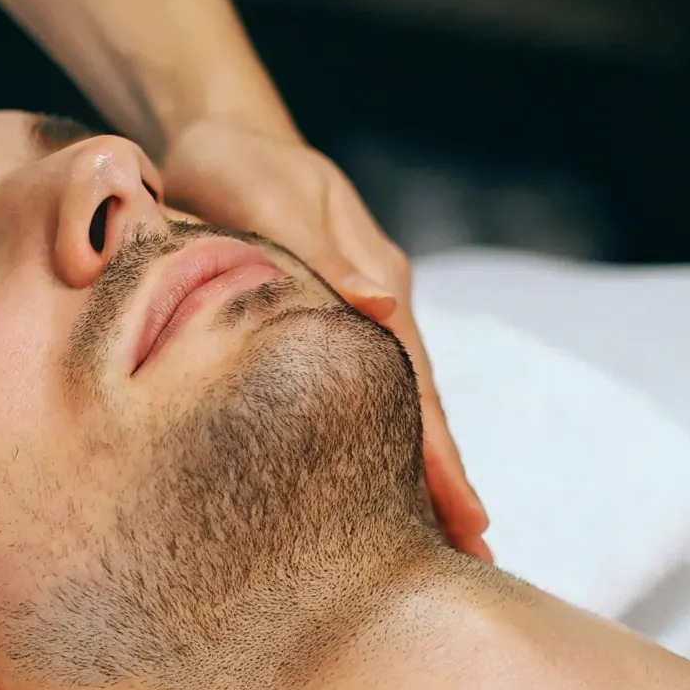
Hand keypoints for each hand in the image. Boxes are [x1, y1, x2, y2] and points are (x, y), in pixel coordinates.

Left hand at [160, 118, 491, 558]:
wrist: (214, 128)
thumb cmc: (234, 158)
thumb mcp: (267, 188)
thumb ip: (323, 247)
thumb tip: (381, 307)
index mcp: (371, 278)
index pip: (413, 379)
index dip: (438, 450)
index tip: (466, 514)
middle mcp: (376, 304)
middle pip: (418, 405)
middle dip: (446, 481)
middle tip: (474, 561)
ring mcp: (356, 317)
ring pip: (394, 405)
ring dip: (418, 471)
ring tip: (444, 544)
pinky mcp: (324, 325)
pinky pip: (358, 393)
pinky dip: (376, 443)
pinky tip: (375, 493)